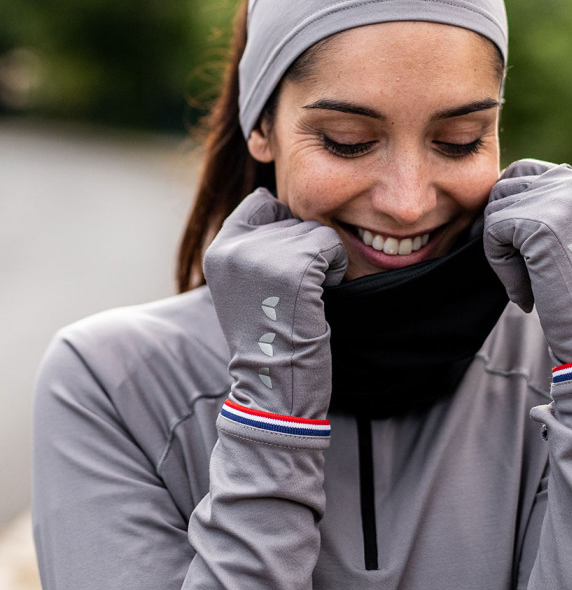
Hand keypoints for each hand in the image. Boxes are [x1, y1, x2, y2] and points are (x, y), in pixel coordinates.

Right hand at [204, 188, 346, 418]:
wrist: (274, 388)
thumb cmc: (268, 340)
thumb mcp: (242, 286)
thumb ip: (253, 247)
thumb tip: (279, 202)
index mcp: (218, 249)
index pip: (262, 204)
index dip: (284, 231)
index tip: (282, 274)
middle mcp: (235, 246)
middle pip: (294, 218)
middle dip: (304, 251)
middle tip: (291, 295)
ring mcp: (265, 255)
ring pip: (316, 231)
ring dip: (321, 262)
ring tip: (302, 299)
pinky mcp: (296, 267)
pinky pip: (332, 246)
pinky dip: (336, 270)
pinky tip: (317, 300)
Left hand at [483, 160, 571, 364]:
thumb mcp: (565, 235)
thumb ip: (539, 206)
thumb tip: (494, 187)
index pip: (524, 170)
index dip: (508, 205)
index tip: (517, 244)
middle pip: (504, 187)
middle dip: (500, 228)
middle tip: (518, 268)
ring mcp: (559, 199)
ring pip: (494, 209)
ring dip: (499, 247)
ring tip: (526, 279)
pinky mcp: (539, 221)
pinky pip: (492, 231)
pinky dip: (498, 263)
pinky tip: (523, 288)